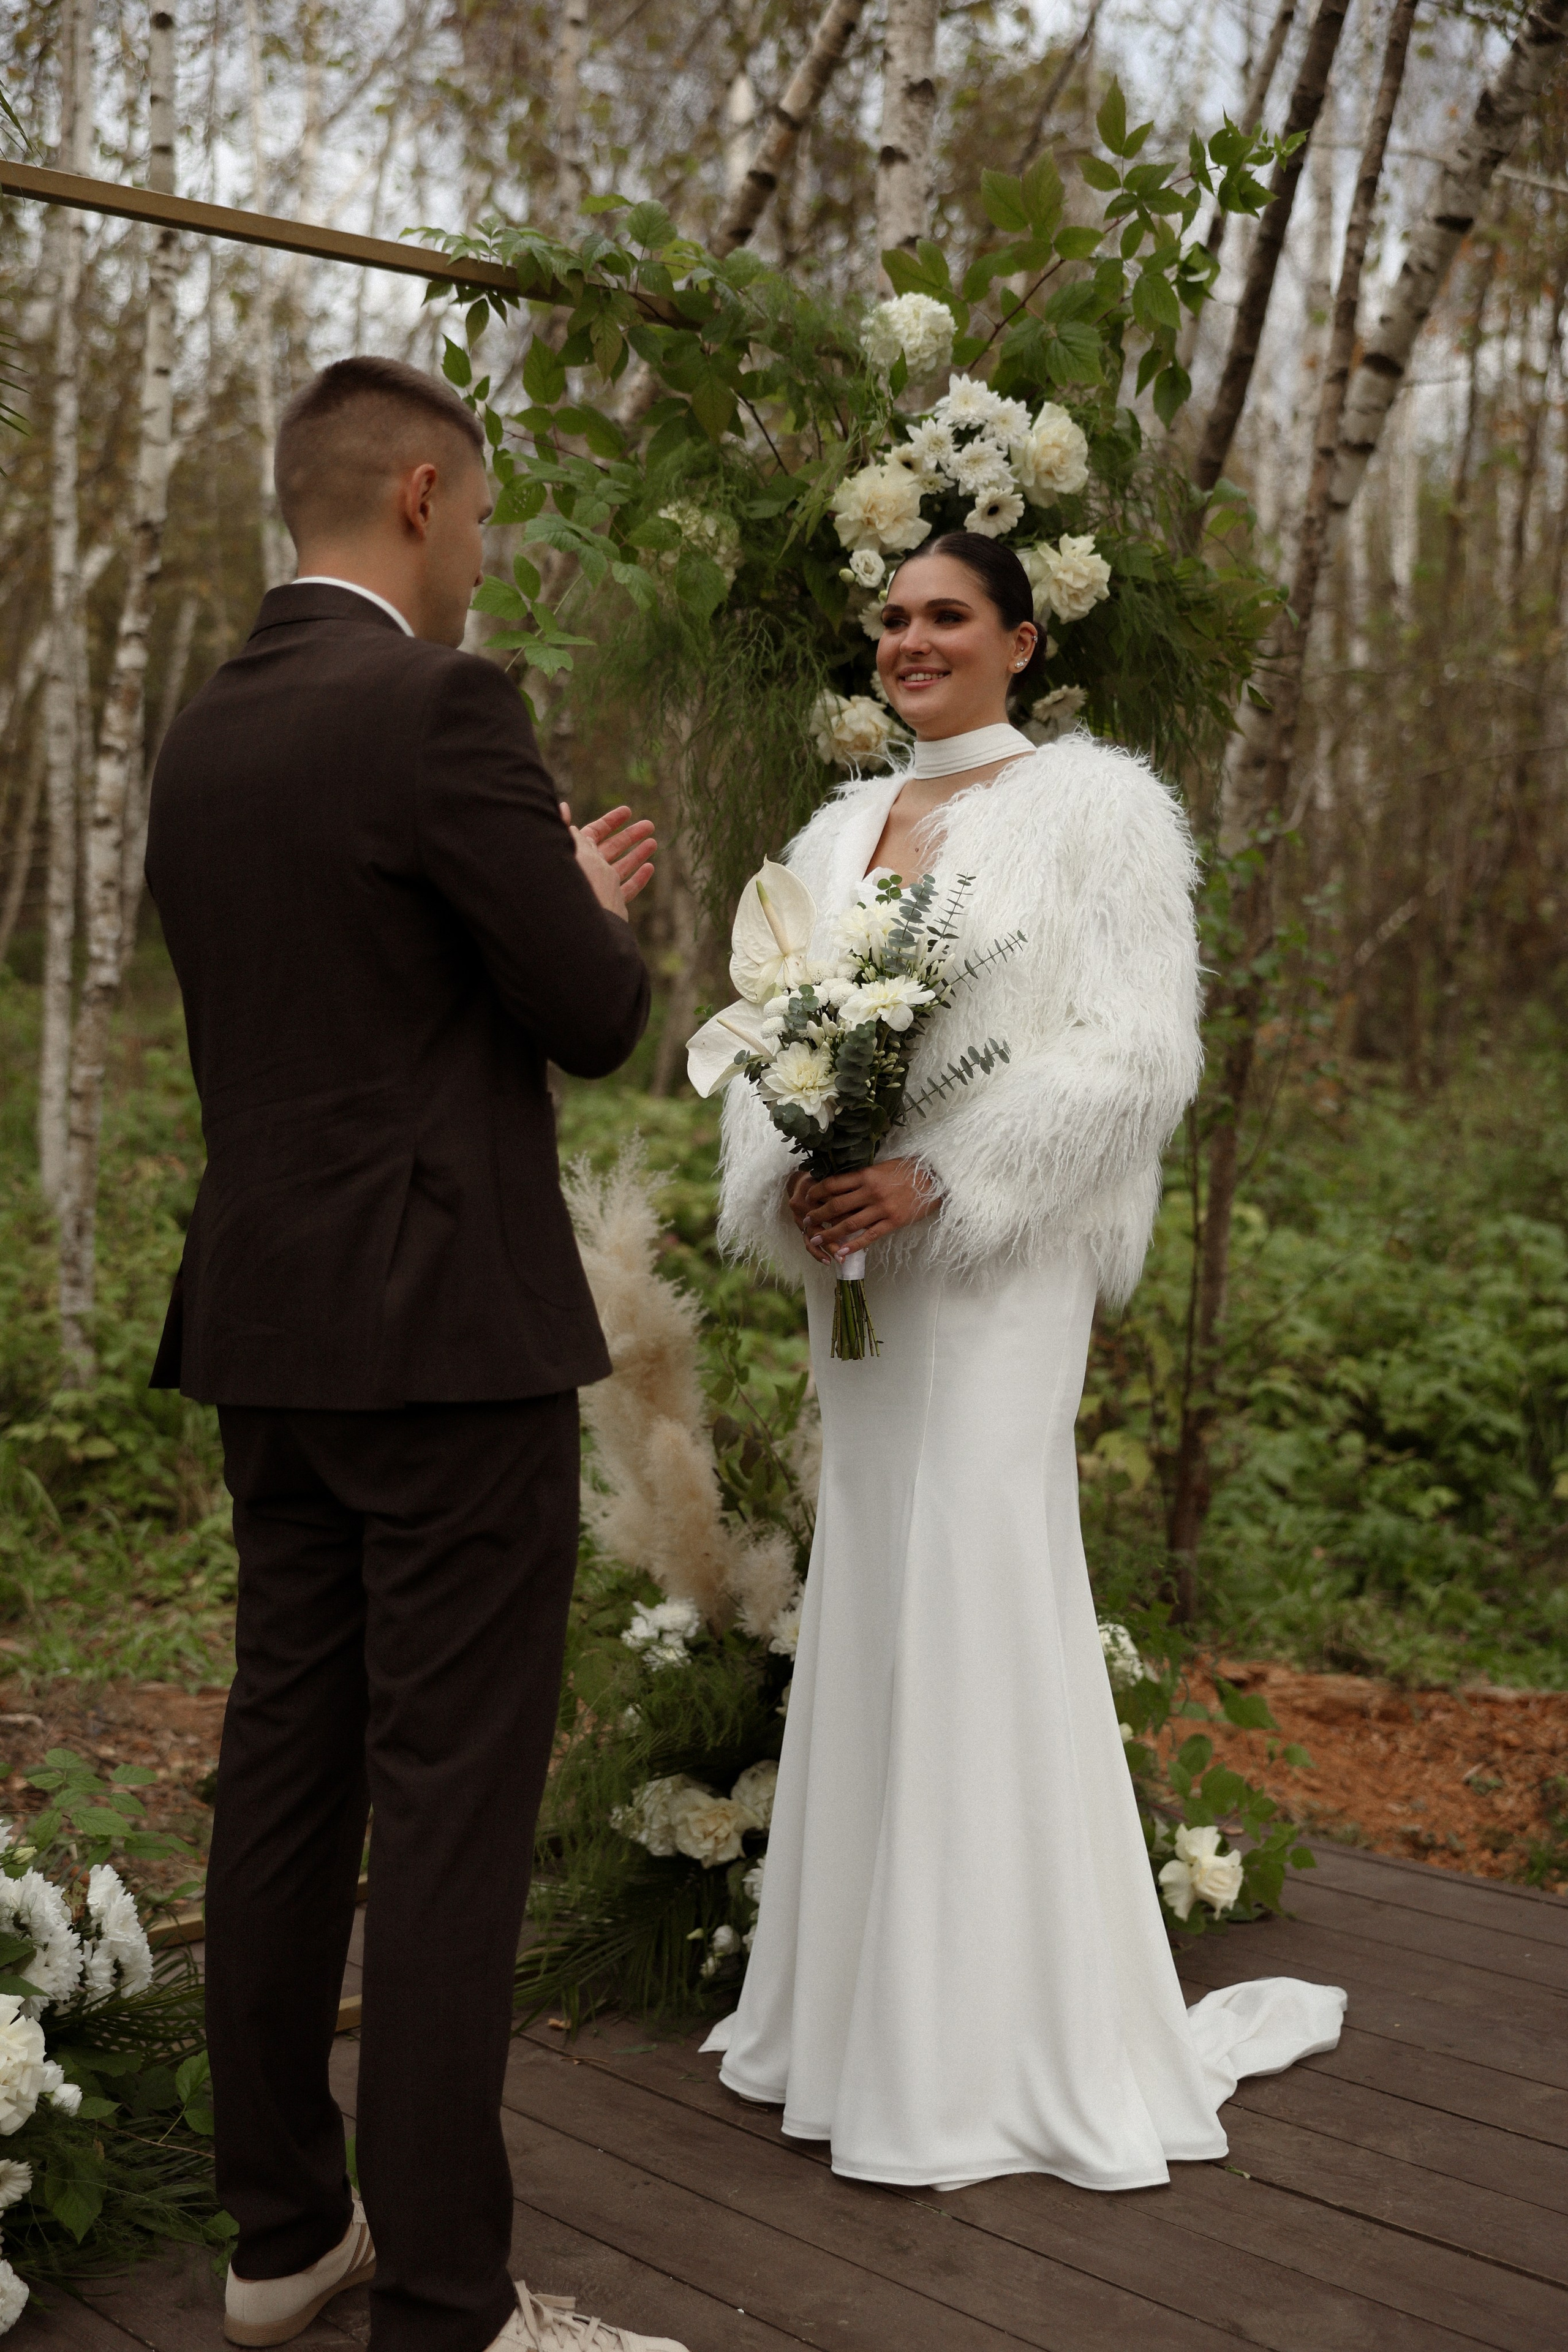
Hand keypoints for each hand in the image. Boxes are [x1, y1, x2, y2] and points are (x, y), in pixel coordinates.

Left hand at [562, 801, 655, 918]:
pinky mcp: (611, 903)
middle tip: (650, 825)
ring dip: (638, 854)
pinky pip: (627, 889)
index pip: (595, 832)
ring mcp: (601, 887)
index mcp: (580, 854)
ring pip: (622, 867)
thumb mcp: (576, 848)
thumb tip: (563, 807)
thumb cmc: (580, 883)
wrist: (584, 923)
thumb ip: (568, 828)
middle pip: (612, 848)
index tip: (628, 811)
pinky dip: (639, 878)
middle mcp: (590, 869)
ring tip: (654, 842)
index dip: (611, 821)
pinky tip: (650, 867)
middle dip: (631, 835)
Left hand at [786, 1159, 939, 1264]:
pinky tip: (842, 1253)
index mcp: (866, 1175)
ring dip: (830, 1233)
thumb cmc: (908, 1170)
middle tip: (805, 1222)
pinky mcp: (893, 1222)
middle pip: (836, 1205)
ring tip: (816, 1240)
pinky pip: (869, 1236)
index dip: (817, 1192)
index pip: (833, 1184)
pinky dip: (854, 1246)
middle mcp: (871, 1191)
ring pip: (849, 1224)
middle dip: (818, 1215)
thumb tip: (840, 1185)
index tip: (808, 1198)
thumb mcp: (882, 1167)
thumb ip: (863, 1176)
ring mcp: (882, 1208)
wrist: (935, 1179)